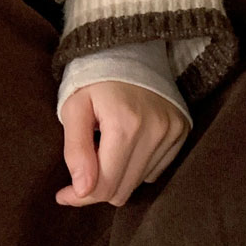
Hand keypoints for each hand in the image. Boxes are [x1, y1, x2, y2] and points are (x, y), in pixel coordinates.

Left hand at [56, 81, 189, 207]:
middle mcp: (156, 130)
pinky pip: (155, 171)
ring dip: (118, 175)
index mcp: (125, 123)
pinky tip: (126, 145)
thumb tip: (82, 190)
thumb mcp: (73, 107)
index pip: (105, 184)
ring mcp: (173, 131)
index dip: (80, 196)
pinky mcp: (182, 132)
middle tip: (81, 172)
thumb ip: (75, 149)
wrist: (129, 49)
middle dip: (97, 187)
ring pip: (138, 183)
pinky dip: (136, 166)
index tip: (62, 195)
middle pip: (122, 190)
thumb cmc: (93, 79)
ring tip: (105, 149)